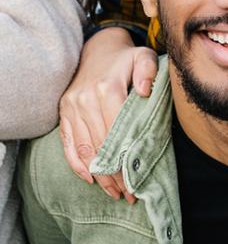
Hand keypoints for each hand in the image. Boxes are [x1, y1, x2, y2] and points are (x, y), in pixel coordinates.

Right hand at [59, 27, 157, 202]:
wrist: (98, 49)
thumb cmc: (127, 57)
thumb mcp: (143, 56)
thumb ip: (148, 71)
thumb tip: (146, 92)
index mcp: (107, 88)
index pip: (117, 131)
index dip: (127, 157)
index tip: (138, 178)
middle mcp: (85, 100)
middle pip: (101, 145)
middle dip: (115, 173)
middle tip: (130, 194)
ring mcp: (71, 108)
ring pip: (85, 150)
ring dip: (99, 175)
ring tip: (115, 192)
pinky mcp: (64, 114)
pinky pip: (68, 145)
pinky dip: (78, 165)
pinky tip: (91, 180)